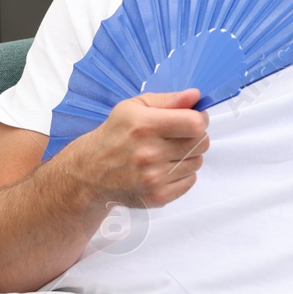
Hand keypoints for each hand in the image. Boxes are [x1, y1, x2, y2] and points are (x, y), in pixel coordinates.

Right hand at [64, 88, 210, 210]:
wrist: (91, 173)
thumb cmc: (115, 135)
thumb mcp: (134, 106)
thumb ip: (168, 100)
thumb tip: (195, 96)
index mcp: (144, 126)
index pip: (195, 124)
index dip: (200, 119)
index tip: (192, 118)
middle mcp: (149, 153)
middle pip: (201, 143)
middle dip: (196, 136)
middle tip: (180, 135)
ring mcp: (153, 178)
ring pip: (197, 162)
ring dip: (189, 155)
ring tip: (168, 152)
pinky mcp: (157, 196)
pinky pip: (190, 181)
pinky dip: (183, 173)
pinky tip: (165, 167)